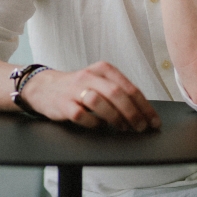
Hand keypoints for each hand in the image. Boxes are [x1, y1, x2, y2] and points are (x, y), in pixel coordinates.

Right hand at [19, 62, 160, 131]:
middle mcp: (89, 77)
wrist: (43, 88)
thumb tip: (143, 113)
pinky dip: (93, 123)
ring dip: (115, 118)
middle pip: (117, 94)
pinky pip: (82, 116)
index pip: (130, 88)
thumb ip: (118, 92)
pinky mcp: (63, 104)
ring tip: (123, 127)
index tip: (153, 121)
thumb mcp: (99, 82)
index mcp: (103, 69)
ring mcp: (75, 90)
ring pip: (100, 102)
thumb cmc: (77, 88)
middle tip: (141, 127)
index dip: (145, 107)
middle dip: (133, 113)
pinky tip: (98, 125)